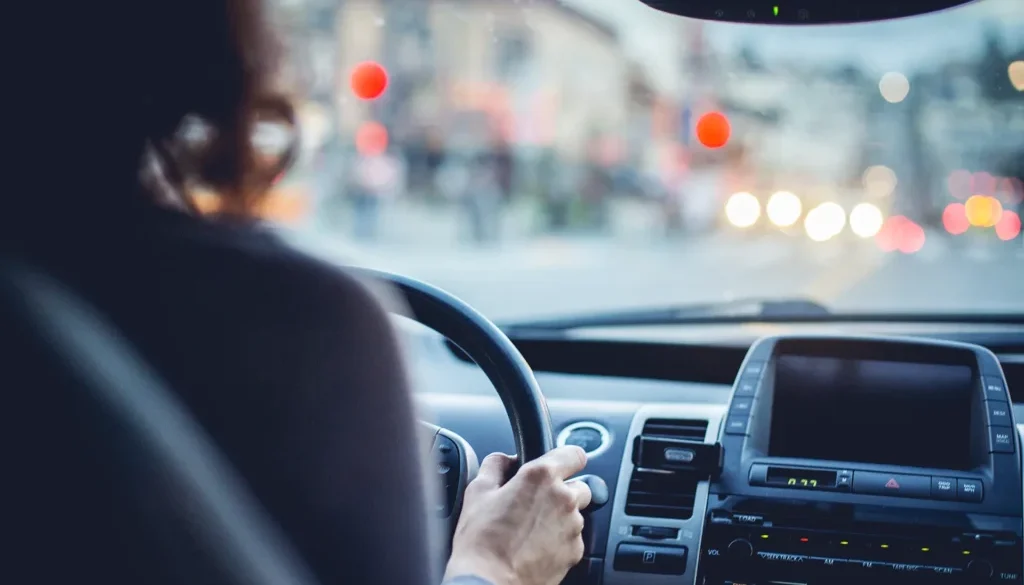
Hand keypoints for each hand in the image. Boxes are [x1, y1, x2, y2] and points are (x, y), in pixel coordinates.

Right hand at [444, 446, 592, 584]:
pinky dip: (559, 541)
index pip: (574, 453)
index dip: (566, 459)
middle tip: (536, 504)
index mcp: (541, 477)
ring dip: (559, 518)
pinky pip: (572, 539)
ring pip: (575, 515)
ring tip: (530, 531)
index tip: (560, 465)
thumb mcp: (478, 492)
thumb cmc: (481, 541)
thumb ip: (496, 465)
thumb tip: (505, 459)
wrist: (489, 583)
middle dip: (562, 492)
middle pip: (579, 486)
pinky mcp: (575, 552)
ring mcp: (572, 527)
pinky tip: (535, 547)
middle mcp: (563, 499)